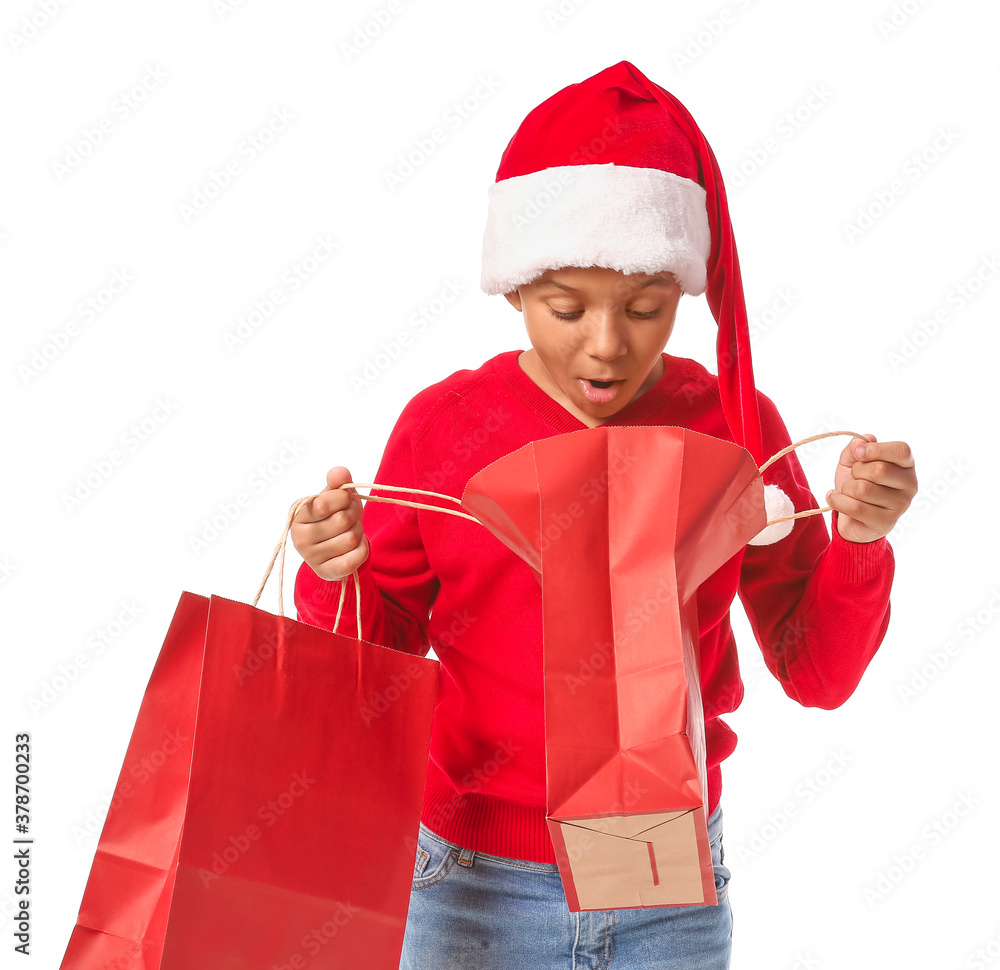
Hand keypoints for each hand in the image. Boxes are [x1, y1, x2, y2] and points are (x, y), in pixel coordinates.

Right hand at [290, 466, 369, 580]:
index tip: (346, 500)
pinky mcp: (326, 572)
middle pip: (343, 521)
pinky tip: (355, 547)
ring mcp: (311, 558)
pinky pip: (355, 558)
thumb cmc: (334, 517)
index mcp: (299, 514)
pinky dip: (362, 549)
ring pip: (351, 538)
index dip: (345, 498)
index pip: (325, 504)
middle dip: (355, 515)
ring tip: (351, 532)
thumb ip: (338, 482)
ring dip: (359, 533)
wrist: (334, 549)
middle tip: (352, 517)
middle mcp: (299, 537)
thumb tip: (339, 472)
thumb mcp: (336, 497)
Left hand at [826, 435, 916, 542]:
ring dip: (846, 488)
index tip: (858, 453)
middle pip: (879, 470)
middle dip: (856, 471)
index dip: (876, 449)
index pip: (902, 451)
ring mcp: (900, 506)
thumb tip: (859, 443)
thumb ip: (856, 448)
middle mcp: (910, 485)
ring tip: (848, 491)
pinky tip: (835, 498)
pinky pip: (855, 508)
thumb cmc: (857, 483)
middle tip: (853, 477)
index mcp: (906, 465)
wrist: (850, 515)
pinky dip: (837, 500)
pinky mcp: (886, 523)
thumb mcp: (853, 461)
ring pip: (863, 489)